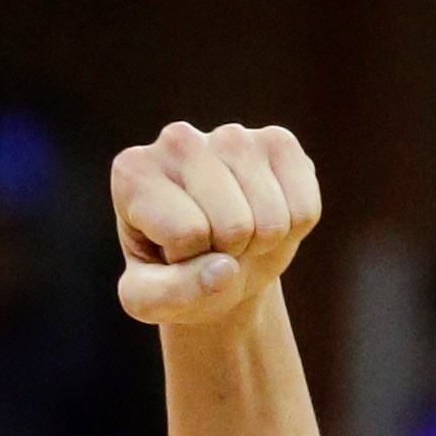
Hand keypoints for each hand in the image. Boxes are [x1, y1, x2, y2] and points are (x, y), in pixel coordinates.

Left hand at [111, 123, 320, 324]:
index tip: (173, 251)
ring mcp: (231, 135)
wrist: (216, 263)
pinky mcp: (278, 141)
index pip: (186, 234)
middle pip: (233, 225)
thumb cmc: (173, 277)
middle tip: (210, 247)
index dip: (187, 261)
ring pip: (270, 220)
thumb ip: (170, 295)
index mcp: (132, 171)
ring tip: (234, 235)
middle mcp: (177, 139)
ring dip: (259, 244)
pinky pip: (303, 210)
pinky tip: (262, 216)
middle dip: (227, 254)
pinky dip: (290, 231)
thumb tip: (226, 269)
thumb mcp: (148, 301)